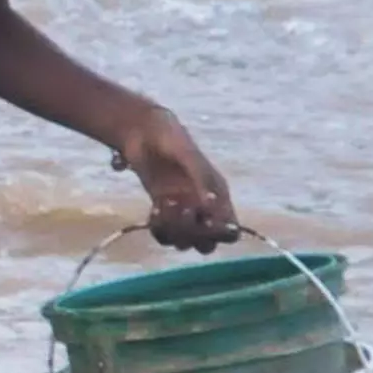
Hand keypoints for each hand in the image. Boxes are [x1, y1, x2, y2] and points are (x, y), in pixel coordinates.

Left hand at [115, 104, 237, 247]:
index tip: (205, 221)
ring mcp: (181, 209)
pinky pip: (163, 232)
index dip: (221, 233)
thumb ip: (200, 178)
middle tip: (183, 212)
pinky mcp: (161, 208)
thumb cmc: (169, 137)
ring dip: (175, 231)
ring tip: (166, 206)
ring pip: (184, 240)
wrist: (141, 131)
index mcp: (218, 194)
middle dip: (196, 236)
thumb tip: (210, 206)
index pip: (230, 229)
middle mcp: (202, 206)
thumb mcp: (187, 154)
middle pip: (208, 242)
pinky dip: (159, 228)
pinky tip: (154, 211)